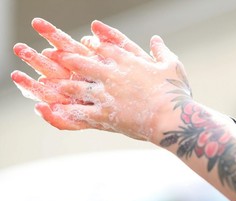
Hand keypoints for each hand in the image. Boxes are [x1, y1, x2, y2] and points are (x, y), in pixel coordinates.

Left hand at [12, 18, 191, 142]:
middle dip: (68, 59)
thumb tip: (156, 38)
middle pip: (84, 64)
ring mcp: (106, 95)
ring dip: (63, 84)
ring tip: (49, 83)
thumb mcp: (172, 65)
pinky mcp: (106, 114)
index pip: (104, 48)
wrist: (172, 116)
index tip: (83, 41)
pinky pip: (81, 113)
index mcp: (127, 62)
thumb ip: (161, 50)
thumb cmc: (174, 91)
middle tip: (55, 56)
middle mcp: (112, 75)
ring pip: (78, 87)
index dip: (92, 44)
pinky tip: (55, 110)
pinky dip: (67, 112)